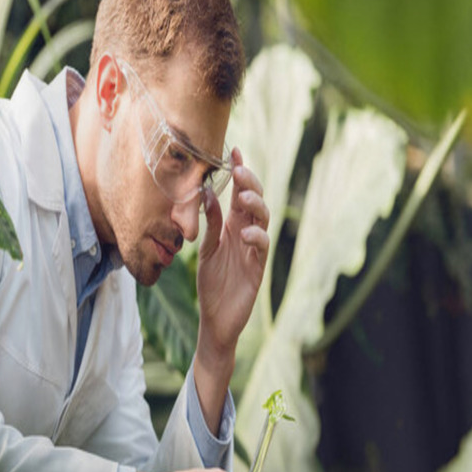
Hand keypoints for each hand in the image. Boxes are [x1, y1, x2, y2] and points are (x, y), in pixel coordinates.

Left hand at [196, 147, 269, 362]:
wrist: (216, 320)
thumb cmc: (212, 285)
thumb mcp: (207, 248)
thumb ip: (211, 222)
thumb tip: (208, 190)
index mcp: (233, 227)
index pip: (240, 194)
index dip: (241, 172)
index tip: (235, 151)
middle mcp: (246, 235)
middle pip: (255, 202)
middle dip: (250, 183)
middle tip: (240, 170)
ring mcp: (254, 251)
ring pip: (263, 220)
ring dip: (255, 206)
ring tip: (242, 198)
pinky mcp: (258, 269)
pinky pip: (262, 248)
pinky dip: (257, 237)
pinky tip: (247, 233)